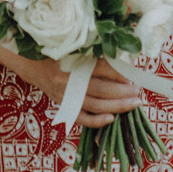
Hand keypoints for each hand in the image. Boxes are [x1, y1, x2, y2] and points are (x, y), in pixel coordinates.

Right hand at [9, 55, 139, 127]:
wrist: (34, 66)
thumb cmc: (60, 55)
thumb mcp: (76, 50)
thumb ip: (97, 57)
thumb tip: (123, 67)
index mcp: (73, 61)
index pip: (101, 69)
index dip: (119, 74)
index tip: (133, 77)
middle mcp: (68, 80)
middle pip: (101, 89)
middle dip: (123, 92)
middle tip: (138, 92)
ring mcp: (66, 96)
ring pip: (95, 104)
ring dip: (117, 105)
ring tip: (133, 103)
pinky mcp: (64, 107)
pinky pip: (82, 118)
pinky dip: (97, 121)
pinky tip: (111, 119)